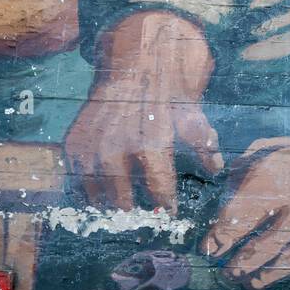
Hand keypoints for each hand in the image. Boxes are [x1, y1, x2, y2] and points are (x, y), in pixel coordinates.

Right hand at [65, 78, 222, 211]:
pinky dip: (86, 193)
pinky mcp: (73, 145)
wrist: (132, 69)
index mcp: (149, 148)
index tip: (169, 214)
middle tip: (142, 220)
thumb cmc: (165, 98)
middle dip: (134, 213)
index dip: (164, 206)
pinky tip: (99, 198)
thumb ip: (205, 147)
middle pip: (123, 201)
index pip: (158, 191)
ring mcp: (90, 149)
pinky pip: (76, 181)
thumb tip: (216, 170)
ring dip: (109, 207)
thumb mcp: (192, 119)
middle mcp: (116, 152)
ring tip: (121, 214)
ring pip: (96, 195)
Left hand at [199, 136, 289, 289]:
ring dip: (265, 277)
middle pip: (257, 251)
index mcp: (273, 185)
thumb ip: (246, 169)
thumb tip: (225, 189)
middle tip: (229, 273)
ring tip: (252, 282)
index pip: (234, 222)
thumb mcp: (275, 148)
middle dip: (238, 266)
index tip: (210, 249)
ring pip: (287, 265)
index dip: (218, 240)